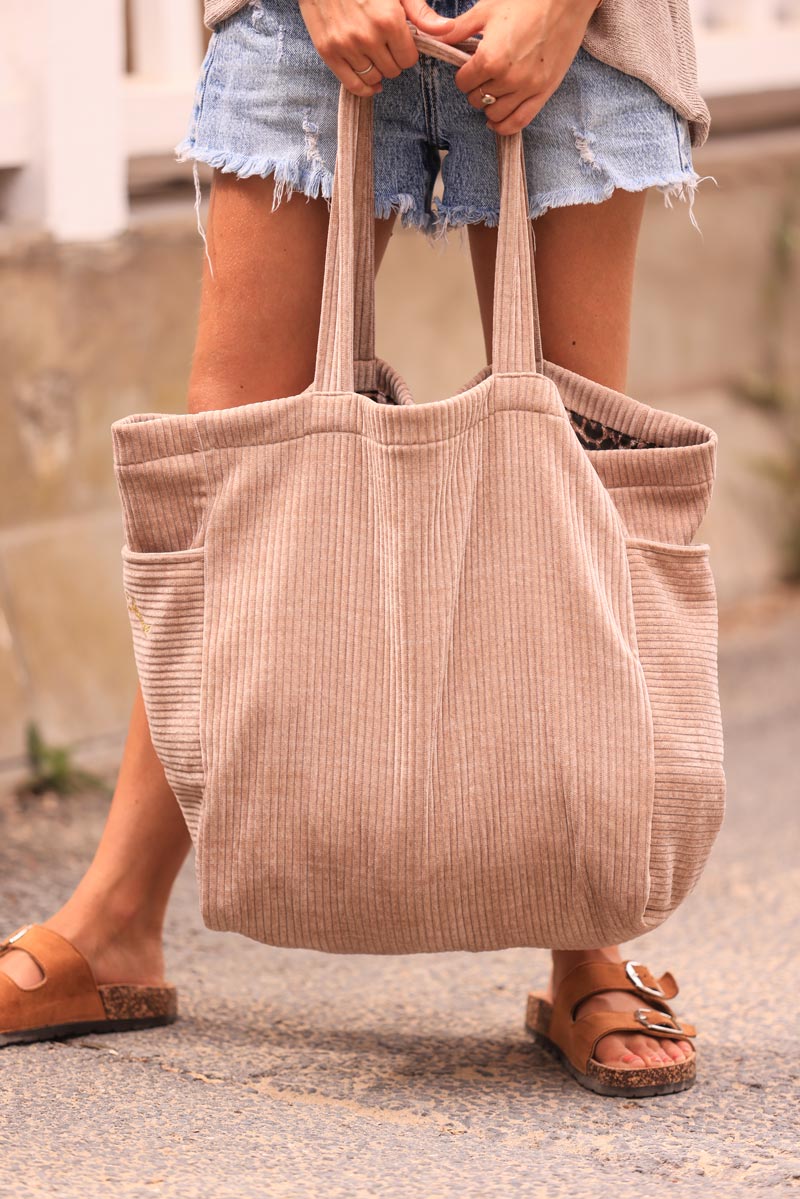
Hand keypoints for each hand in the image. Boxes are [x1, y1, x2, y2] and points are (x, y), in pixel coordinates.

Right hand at [299, 0, 455, 96]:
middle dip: (393, 60)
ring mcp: (346, 46)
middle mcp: (368, 36)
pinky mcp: (329, 52)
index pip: (408, 59)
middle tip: (385, 44)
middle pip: (393, 71)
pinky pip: (352, 84)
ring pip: (374, 78)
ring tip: (373, 53)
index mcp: (389, 20)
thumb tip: (448, 30)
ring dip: (377, 69)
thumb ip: (421, 13)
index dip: (407, 52)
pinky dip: (364, 87)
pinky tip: (370, 82)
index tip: (400, 42)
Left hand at [411, 0, 601, 133]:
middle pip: (477, 99)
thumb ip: (460, 29)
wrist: (566, 0)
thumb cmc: (527, 0)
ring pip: (495, 114)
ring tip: (492, 93)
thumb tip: (436, 37)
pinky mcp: (544, 93)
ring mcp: (527, 88)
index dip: (463, 76)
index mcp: (489, 58)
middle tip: (483, 77)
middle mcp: (507, 78)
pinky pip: (519, 122)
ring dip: (489, 106)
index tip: (469, 68)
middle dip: (475, 89)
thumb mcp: (487, 9)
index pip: (463, 83)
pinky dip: (505, 127)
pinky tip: (496, 122)